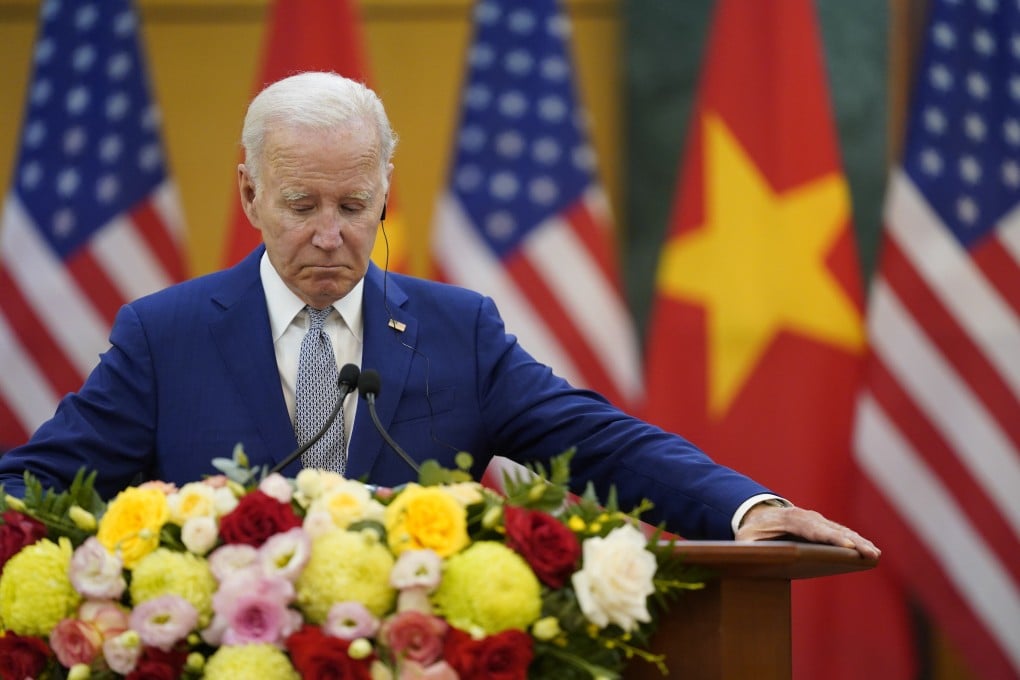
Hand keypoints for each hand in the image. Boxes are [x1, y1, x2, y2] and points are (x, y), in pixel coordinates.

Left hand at [735, 502, 880, 559]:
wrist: (756, 514)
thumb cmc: (751, 532)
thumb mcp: (744, 540)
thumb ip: (746, 548)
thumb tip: (747, 557)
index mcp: (790, 520)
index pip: (814, 530)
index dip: (831, 538)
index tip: (848, 546)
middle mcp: (807, 517)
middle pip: (833, 530)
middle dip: (853, 541)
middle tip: (871, 553)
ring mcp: (817, 520)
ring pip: (841, 530)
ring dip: (859, 541)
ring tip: (876, 554)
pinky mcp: (822, 526)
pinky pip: (841, 532)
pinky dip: (856, 540)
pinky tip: (870, 551)